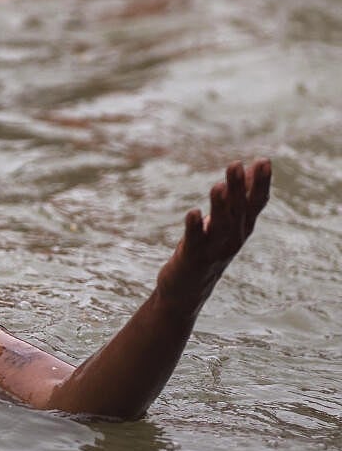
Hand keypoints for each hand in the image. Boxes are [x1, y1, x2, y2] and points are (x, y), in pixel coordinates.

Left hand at [156, 159, 271, 311]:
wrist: (186, 289)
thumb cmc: (206, 249)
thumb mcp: (224, 224)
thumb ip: (236, 199)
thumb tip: (248, 170)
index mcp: (242, 228)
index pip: (255, 203)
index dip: (260, 183)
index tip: (264, 161)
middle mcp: (233, 239)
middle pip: (238, 210)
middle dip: (238, 188)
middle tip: (235, 164)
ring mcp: (214, 250)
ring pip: (220, 226)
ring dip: (220, 206)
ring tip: (218, 185)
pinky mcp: (193, 258)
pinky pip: (195, 241)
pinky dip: (195, 227)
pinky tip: (193, 213)